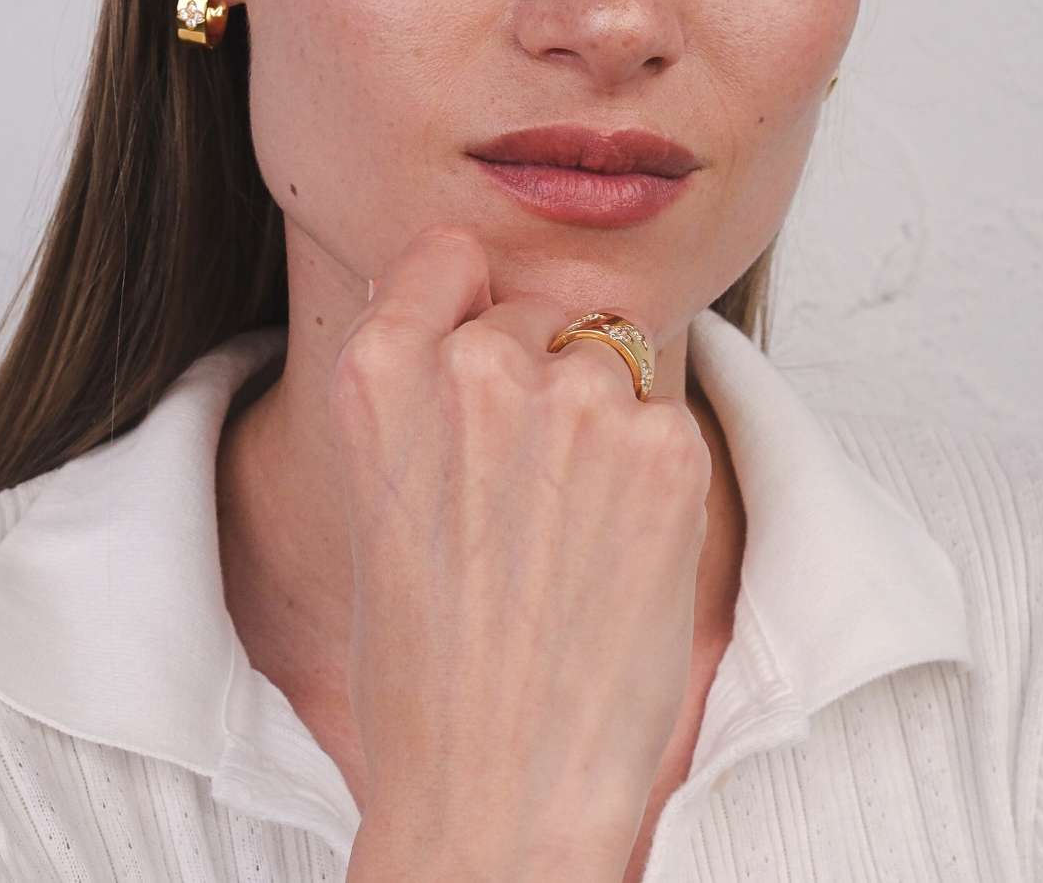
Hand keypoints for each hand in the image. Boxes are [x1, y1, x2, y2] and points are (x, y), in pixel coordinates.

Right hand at [332, 223, 711, 879]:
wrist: (497, 791)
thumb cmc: (427, 663)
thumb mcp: (376, 495)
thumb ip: (416, 382)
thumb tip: (464, 290)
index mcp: (380, 371)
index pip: (448, 253)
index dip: (469, 300)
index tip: (479, 350)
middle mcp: (475, 367)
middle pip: (541, 304)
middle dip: (544, 371)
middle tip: (527, 492)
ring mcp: (575, 401)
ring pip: (611, 357)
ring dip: (603, 423)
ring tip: (569, 534)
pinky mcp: (664, 447)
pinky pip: (666, 417)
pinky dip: (654, 475)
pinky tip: (615, 556)